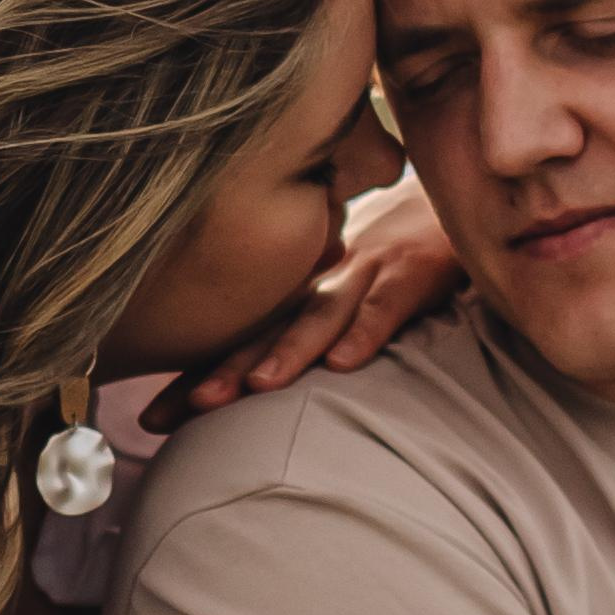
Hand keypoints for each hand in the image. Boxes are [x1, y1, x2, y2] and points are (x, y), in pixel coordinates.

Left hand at [137, 171, 462, 431]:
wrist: (467, 193)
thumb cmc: (406, 250)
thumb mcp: (352, 285)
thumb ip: (312, 325)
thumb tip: (259, 388)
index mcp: (306, 288)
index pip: (243, 337)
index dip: (196, 375)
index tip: (147, 420)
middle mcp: (326, 278)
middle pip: (266, 331)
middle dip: (221, 372)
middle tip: (174, 413)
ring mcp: (369, 271)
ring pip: (321, 315)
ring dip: (288, 351)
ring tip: (255, 387)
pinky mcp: (417, 271)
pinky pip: (388, 303)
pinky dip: (367, 331)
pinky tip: (345, 362)